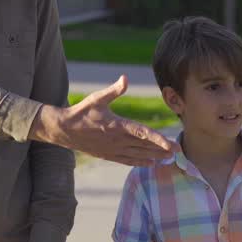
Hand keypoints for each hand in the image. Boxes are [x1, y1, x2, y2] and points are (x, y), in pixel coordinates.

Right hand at [29, 75, 175, 165]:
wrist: (63, 130)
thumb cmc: (81, 112)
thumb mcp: (97, 98)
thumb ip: (113, 90)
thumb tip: (125, 78)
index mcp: (117, 126)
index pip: (143, 134)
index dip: (159, 140)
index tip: (172, 145)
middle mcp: (117, 140)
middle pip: (145, 146)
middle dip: (163, 149)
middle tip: (179, 151)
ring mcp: (113, 150)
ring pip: (138, 155)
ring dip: (154, 157)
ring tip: (169, 158)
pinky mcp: (108, 155)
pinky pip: (127, 161)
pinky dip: (140, 163)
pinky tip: (150, 164)